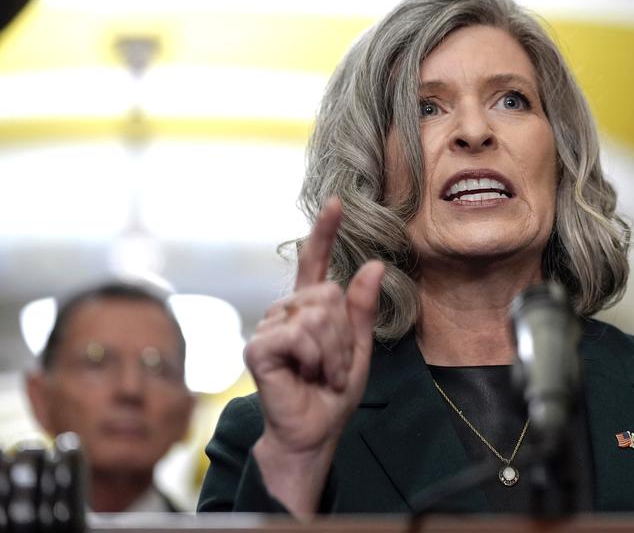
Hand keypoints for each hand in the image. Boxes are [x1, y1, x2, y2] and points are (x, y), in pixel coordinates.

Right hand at [245, 196, 384, 454]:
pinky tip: (305, 375)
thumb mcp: (358, 348)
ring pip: (317, 316)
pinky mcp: (258, 347)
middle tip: (334, 365)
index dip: (324, 233)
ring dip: (332, 352)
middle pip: (328, 295)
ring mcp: (269, 328)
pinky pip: (299, 335)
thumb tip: (375, 264)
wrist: (314, 432)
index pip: (315, 263)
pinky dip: (315, 359)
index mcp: (310, 310)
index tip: (337, 203)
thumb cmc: (331, 394)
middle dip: (344, 336)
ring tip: (321, 374)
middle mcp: (286, 312)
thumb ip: (362, 309)